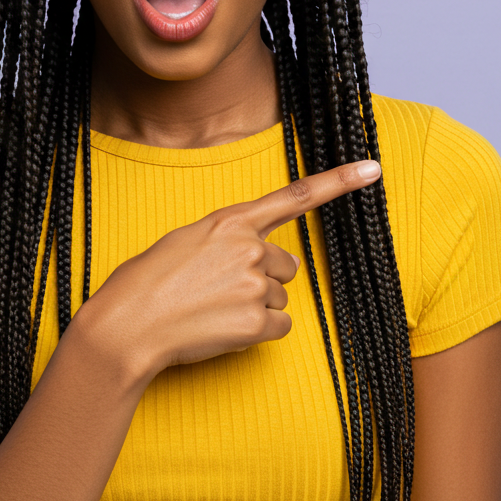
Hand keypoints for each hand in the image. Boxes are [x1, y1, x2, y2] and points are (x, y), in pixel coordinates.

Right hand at [69, 159, 381, 380]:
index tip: (372, 168)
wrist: (127, 326)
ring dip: (255, 307)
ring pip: (280, 297)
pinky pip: (278, 327)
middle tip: (222, 289)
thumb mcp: (185, 242)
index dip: (338, 181)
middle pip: (287, 265)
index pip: (294, 196)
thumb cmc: (146, 283)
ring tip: (212, 310)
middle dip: (264, 278)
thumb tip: (256, 259)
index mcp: (230, 221)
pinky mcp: (255, 322)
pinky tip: (223, 329)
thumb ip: (226, 240)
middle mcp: (249, 248)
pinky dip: (256, 332)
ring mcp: (254, 285)